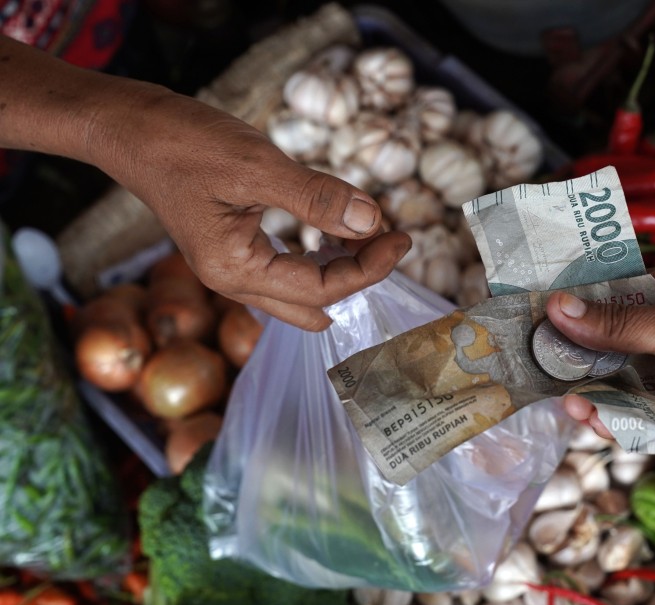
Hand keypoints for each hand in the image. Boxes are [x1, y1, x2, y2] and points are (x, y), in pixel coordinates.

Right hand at [90, 84, 409, 329]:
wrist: (127, 126)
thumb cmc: (181, 143)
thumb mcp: (256, 166)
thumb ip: (316, 198)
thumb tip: (371, 221)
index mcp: (236, 270)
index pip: (322, 290)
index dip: (369, 268)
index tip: (401, 237)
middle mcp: (232, 280)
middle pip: (313, 302)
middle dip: (358, 277)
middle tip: (391, 239)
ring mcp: (230, 267)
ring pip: (300, 290)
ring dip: (339, 268)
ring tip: (372, 231)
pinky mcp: (231, 248)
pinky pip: (286, 268)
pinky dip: (318, 255)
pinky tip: (337, 232)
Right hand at [545, 265, 654, 492]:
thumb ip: (619, 325)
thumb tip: (556, 308)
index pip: (611, 292)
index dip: (571, 301)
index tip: (528, 308)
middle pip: (605, 342)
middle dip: (570, 351)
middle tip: (525, 357)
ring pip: (614, 383)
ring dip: (586, 387)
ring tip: (555, 391)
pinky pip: (632, 420)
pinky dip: (608, 419)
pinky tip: (586, 413)